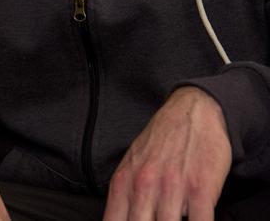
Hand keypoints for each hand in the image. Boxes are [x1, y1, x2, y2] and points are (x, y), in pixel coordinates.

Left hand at [104, 87, 230, 220]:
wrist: (191, 111)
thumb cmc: (161, 141)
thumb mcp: (131, 164)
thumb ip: (124, 195)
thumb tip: (120, 219)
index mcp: (123, 182)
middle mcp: (144, 186)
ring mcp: (172, 188)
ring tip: (177, 219)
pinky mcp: (200, 189)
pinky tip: (197, 220)